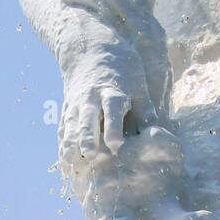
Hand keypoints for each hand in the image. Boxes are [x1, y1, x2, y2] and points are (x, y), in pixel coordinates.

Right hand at [57, 11, 157, 177]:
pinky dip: (63, 149)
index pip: (112, 110)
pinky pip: (63, 132)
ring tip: (72, 170)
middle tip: (90, 157)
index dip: (113, 127)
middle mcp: (90, 100)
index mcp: (112, 92)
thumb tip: (157, 133)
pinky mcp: (67, 112)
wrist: (90, 48)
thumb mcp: (138, 83)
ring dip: (71, 148)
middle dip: (87, 139)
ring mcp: (76, 106)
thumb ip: (145, 109)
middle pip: (86, 120)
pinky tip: (65, 168)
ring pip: (70, 128)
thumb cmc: (121, 68)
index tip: (116, 145)